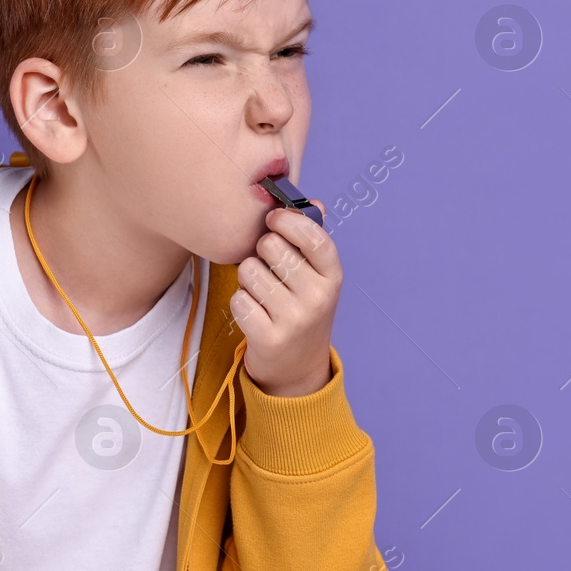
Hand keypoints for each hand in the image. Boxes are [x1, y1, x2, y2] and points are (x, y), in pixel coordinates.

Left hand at [230, 199, 339, 395]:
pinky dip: (240, 303)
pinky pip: (238, 299)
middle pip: (271, 247)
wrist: (298, 368)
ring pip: (249, 271)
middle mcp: (318, 298)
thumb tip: (315, 202)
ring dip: (248, 279)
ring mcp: (295, 320)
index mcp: (332, 277)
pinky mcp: (269, 338)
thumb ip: (311, 239)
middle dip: (261, 252)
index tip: (273, 219)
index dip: (288, 220)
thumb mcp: (317, 277)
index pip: (313, 235)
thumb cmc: (302, 310)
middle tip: (268, 268)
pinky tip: (255, 313)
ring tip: (261, 293)